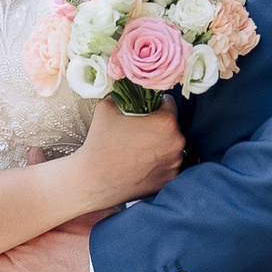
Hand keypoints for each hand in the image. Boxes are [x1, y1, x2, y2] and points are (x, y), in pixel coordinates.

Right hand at [65, 99, 184, 209]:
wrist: (95, 181)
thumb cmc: (101, 144)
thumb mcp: (107, 108)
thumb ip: (121, 95)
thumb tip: (125, 91)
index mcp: (165, 123)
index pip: (169, 103)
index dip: (156, 103)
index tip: (145, 109)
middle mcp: (176, 143)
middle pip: (172, 126)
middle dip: (158, 125)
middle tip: (139, 129)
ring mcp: (174, 164)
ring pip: (171, 146)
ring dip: (161, 144)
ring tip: (139, 148)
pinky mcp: (169, 179)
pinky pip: (168, 164)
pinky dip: (159, 162)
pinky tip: (142, 162)